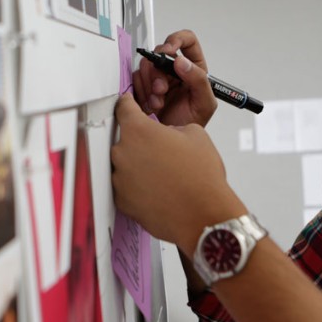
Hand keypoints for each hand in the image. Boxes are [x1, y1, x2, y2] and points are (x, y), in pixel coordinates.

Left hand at [111, 94, 244, 251]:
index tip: (129, 105)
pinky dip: (137, 185)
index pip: (123, 107)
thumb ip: (171, 127)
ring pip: (124, 163)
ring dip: (138, 164)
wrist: (203, 216)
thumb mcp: (195, 133)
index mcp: (138, 130)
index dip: (129, 104)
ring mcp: (119, 178)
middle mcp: (122, 152)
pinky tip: (157, 189)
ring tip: (163, 174)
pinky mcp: (121, 200)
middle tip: (161, 151)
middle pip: (124, 139)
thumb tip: (165, 133)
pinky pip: (125, 186)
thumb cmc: (201, 177)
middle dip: (140, 142)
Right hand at [131, 29, 217, 127]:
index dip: (177, 40)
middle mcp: (174, 70)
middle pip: (160, 52)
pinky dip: (141, 92)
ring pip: (146, 65)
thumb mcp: (204, 103)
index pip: (187, 41)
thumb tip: (182, 62)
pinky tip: (150, 105)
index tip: (169, 51)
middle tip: (161, 90)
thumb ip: (199, 80)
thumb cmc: (191, 124)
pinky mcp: (143, 86)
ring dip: (150, 86)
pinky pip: (136, 79)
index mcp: (193, 68)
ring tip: (158, 103)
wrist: (173, 143)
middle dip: (158, 72)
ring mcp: (158, 77)